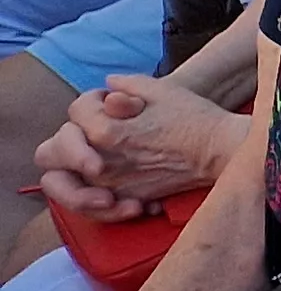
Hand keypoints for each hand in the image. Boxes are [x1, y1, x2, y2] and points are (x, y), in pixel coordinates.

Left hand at [35, 75, 241, 216]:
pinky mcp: (126, 199)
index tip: (115, 102)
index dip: (94, 101)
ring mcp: (111, 184)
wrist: (221, 151)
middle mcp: (101, 161)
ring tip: (89, 167)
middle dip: (63, 142)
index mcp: (106, 131)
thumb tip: (108, 87)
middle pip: (49, 153)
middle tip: (86, 138)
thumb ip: (127, 85)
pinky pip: (88, 205)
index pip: (76, 112)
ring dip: (68, 172)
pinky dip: (92, 197)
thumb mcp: (161, 89)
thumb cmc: (195, 117)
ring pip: (60, 185)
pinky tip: (109, 188)